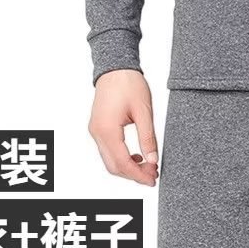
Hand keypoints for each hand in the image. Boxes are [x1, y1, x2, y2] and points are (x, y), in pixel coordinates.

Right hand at [88, 69, 158, 186]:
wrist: (115, 67)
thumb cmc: (129, 84)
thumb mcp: (144, 111)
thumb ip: (148, 137)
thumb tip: (153, 160)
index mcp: (107, 130)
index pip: (122, 163)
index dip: (138, 175)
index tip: (153, 179)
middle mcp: (97, 133)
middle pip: (113, 166)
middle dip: (133, 174)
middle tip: (153, 175)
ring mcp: (95, 131)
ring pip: (109, 160)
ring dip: (127, 167)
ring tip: (148, 166)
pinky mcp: (98, 127)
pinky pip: (107, 150)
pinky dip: (121, 157)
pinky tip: (136, 156)